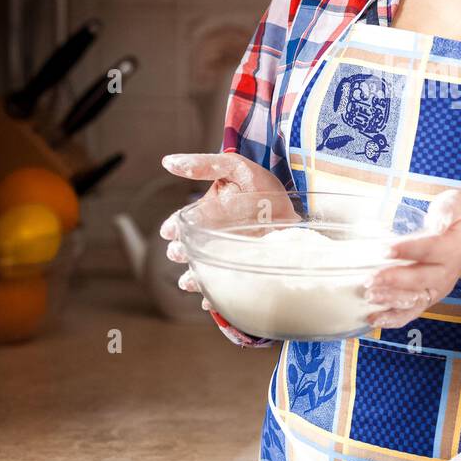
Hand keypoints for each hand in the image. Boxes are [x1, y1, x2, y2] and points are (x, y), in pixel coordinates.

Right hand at [160, 151, 294, 305]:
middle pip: (189, 250)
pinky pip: (227, 286)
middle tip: (179, 253)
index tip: (169, 231)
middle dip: (181, 253)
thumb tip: (168, 162)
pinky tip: (210, 299)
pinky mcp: (245, 268)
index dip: (173, 228)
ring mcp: (228, 254)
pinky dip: (216, 296)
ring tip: (189, 281)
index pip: (182, 223)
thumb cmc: (258, 182)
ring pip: (203, 270)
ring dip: (193, 278)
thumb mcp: (233, 167)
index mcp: (205, 214)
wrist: (293, 201)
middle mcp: (213, 237)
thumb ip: (204, 165)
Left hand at [363, 188, 460, 331]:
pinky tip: (374, 319)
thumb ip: (446, 210)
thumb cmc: (457, 220)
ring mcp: (437, 288)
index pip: (430, 249)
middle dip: (394, 280)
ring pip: (415, 299)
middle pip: (420, 279)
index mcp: (452, 247)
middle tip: (370, 279)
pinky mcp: (428, 298)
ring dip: (391, 300)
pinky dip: (394, 318)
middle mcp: (446, 272)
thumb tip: (437, 222)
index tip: (385, 249)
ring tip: (370, 296)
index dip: (408, 250)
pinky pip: (412, 312)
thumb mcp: (456, 205)